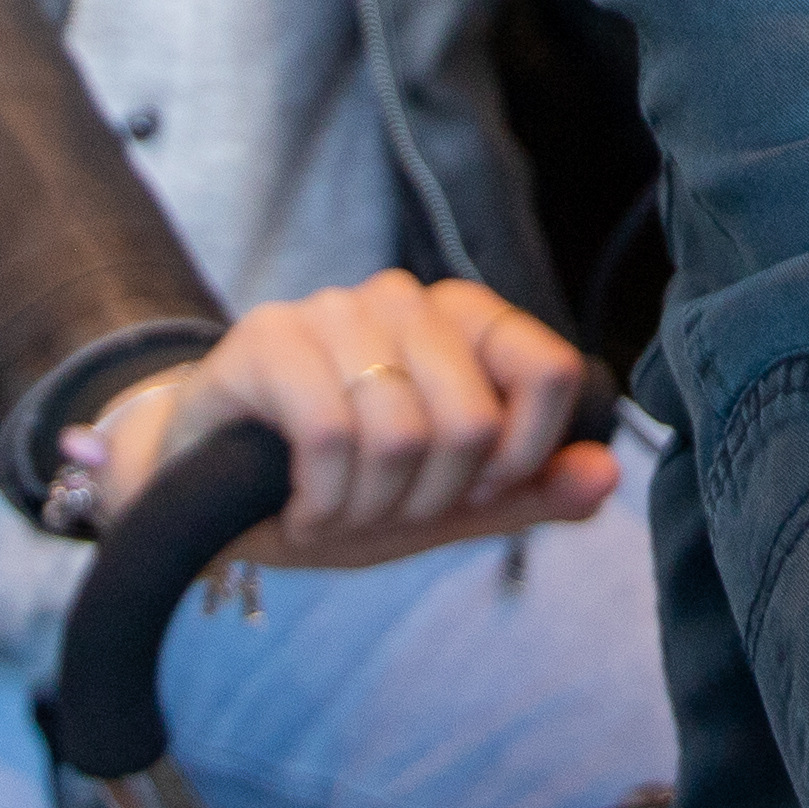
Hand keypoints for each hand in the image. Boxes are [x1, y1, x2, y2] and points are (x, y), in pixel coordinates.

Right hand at [71, 272, 617, 572]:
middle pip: (472, 421)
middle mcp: (401, 298)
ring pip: (401, 434)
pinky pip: (331, 437)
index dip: (522, 457)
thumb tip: (605, 475)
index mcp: (461, 320)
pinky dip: (320, 501)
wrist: (203, 492)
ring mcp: (331, 310)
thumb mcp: (440, 505)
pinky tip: (299, 505)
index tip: (474, 492)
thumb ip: (526, 492)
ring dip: (367, 508)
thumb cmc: (335, 487)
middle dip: (430, 499)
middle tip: (382, 509)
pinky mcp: (265, 338)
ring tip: (334, 508)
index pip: (548, 370)